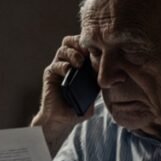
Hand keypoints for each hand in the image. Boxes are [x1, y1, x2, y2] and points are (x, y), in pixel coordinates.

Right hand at [31, 35, 93, 154]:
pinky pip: (56, 64)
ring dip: (73, 53)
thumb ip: (99, 84)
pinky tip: (69, 71)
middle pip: (73, 42)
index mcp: (83, 65)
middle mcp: (70, 63)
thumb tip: (110, 77)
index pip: (86, 46)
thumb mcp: (93, 94)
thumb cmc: (78, 108)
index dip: (93, 45)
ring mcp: (60, 67)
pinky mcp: (50, 74)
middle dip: (81, 43)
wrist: (62, 119)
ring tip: (80, 62)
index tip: (101, 51)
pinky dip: (64, 65)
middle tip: (88, 51)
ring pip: (64, 49)